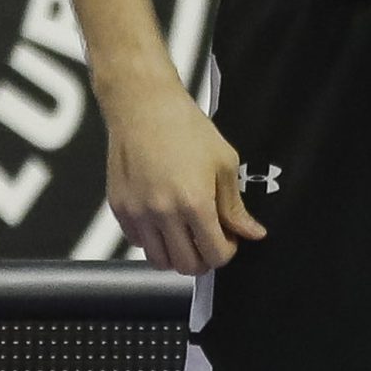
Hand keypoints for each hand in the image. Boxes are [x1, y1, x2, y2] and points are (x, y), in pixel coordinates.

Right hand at [102, 80, 267, 275]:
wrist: (143, 104)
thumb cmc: (182, 125)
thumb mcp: (223, 161)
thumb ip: (235, 205)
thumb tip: (251, 232)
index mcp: (195, 202)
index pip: (215, 255)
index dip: (227, 251)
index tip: (228, 239)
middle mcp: (164, 211)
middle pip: (187, 265)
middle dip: (203, 258)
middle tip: (208, 239)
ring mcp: (138, 211)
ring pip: (159, 260)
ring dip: (176, 254)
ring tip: (184, 234)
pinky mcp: (119, 207)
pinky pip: (137, 242)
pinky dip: (151, 240)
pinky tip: (162, 220)